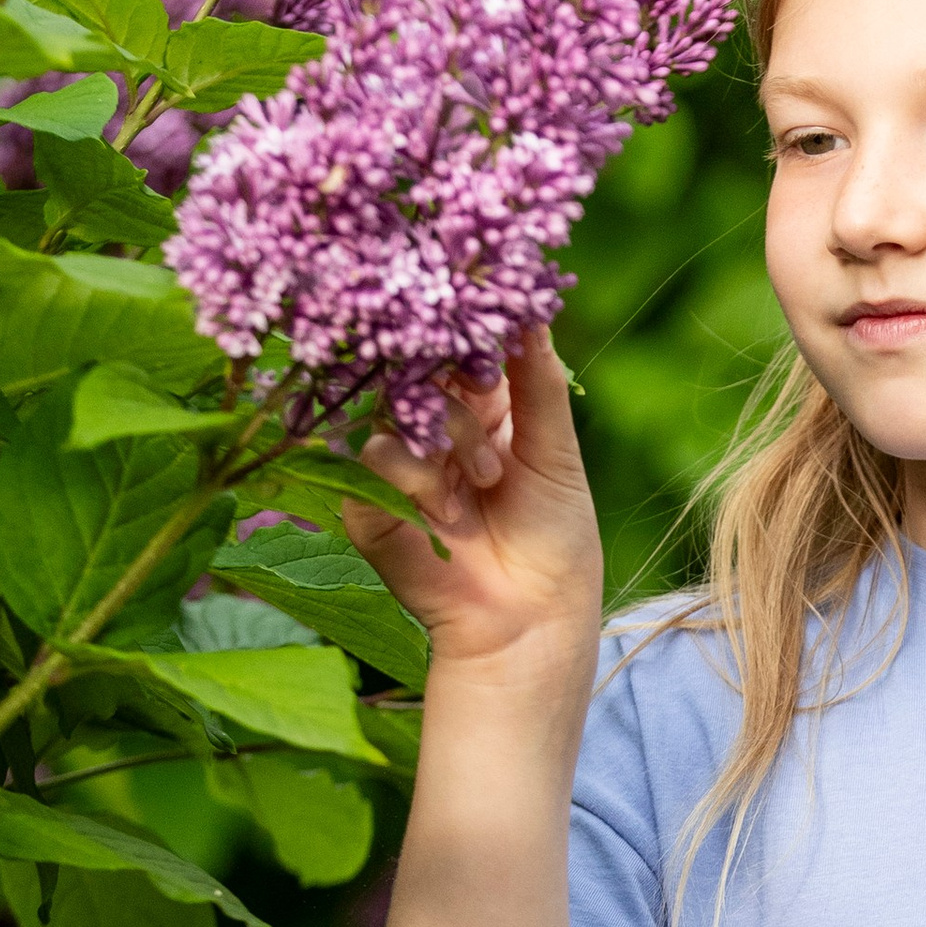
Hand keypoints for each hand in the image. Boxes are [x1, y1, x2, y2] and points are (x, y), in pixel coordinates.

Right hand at [342, 326, 604, 675]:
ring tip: (487, 482)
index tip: (486, 323)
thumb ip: (539, 381)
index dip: (469, 333)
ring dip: (449, 437)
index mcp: (484, 410)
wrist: (531, 617)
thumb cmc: (554, 537)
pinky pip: (374, 454)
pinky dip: (417, 476)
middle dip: (459, 386)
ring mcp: (401, 463)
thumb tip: (533, 309)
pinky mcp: (369, 499)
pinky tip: (449, 511)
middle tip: (484, 398)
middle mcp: (437, 429)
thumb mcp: (557, 450)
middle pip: (420, 367)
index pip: (460, 349)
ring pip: (398, 404)